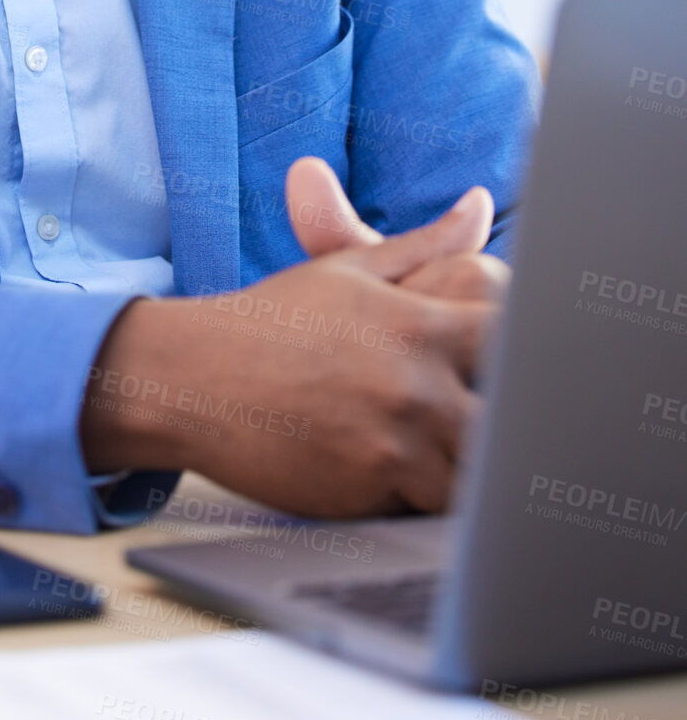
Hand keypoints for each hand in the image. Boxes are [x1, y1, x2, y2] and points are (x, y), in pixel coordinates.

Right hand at [81, 163, 505, 518]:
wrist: (189, 375)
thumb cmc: (271, 320)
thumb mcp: (347, 272)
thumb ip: (425, 245)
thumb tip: (479, 205)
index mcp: (420, 322)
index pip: (518, 339)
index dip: (530, 355)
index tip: (518, 365)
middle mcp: (416, 384)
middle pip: (513, 418)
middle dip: (514, 423)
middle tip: (502, 424)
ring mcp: (394, 443)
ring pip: (480, 477)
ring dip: (480, 473)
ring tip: (467, 463)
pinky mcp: (366, 493)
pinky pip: (431, 514)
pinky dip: (435, 507)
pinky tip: (421, 489)